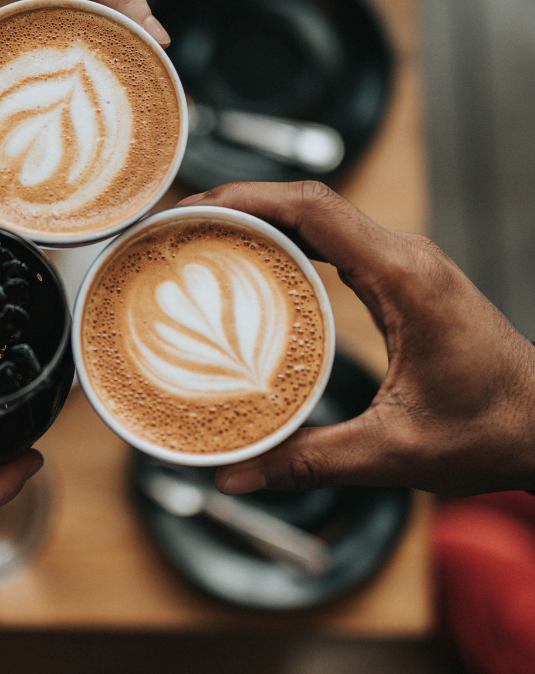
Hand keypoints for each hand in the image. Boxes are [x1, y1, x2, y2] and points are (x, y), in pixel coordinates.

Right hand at [178, 182, 534, 496]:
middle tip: (180, 226)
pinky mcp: (400, 279)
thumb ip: (309, 460)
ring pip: (319, 216)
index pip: (314, 208)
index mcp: (405, 278)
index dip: (246, 199)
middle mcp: (405, 257)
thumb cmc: (493, 430)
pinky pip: (334, 241)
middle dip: (238, 203)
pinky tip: (254, 264)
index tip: (193, 209)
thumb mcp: (394, 451)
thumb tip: (235, 474)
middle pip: (307, 201)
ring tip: (203, 237)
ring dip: (261, 217)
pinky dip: (287, 240)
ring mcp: (404, 264)